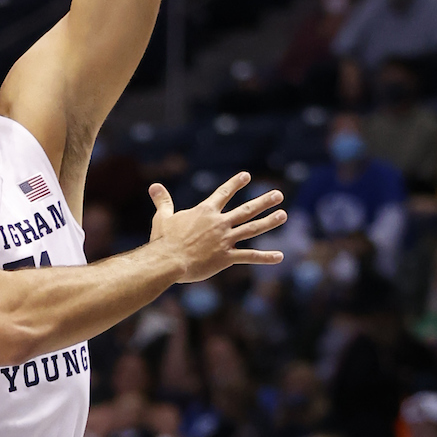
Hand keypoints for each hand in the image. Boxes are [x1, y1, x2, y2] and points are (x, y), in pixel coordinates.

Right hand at [149, 172, 285, 283]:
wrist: (168, 261)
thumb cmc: (163, 240)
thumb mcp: (162, 218)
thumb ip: (163, 201)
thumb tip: (154, 186)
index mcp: (205, 212)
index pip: (223, 193)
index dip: (235, 183)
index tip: (246, 176)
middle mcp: (219, 223)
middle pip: (246, 209)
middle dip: (263, 201)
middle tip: (278, 195)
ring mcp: (225, 240)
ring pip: (252, 228)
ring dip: (269, 222)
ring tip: (283, 215)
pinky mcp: (226, 257)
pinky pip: (249, 257)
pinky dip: (265, 257)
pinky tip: (280, 256)